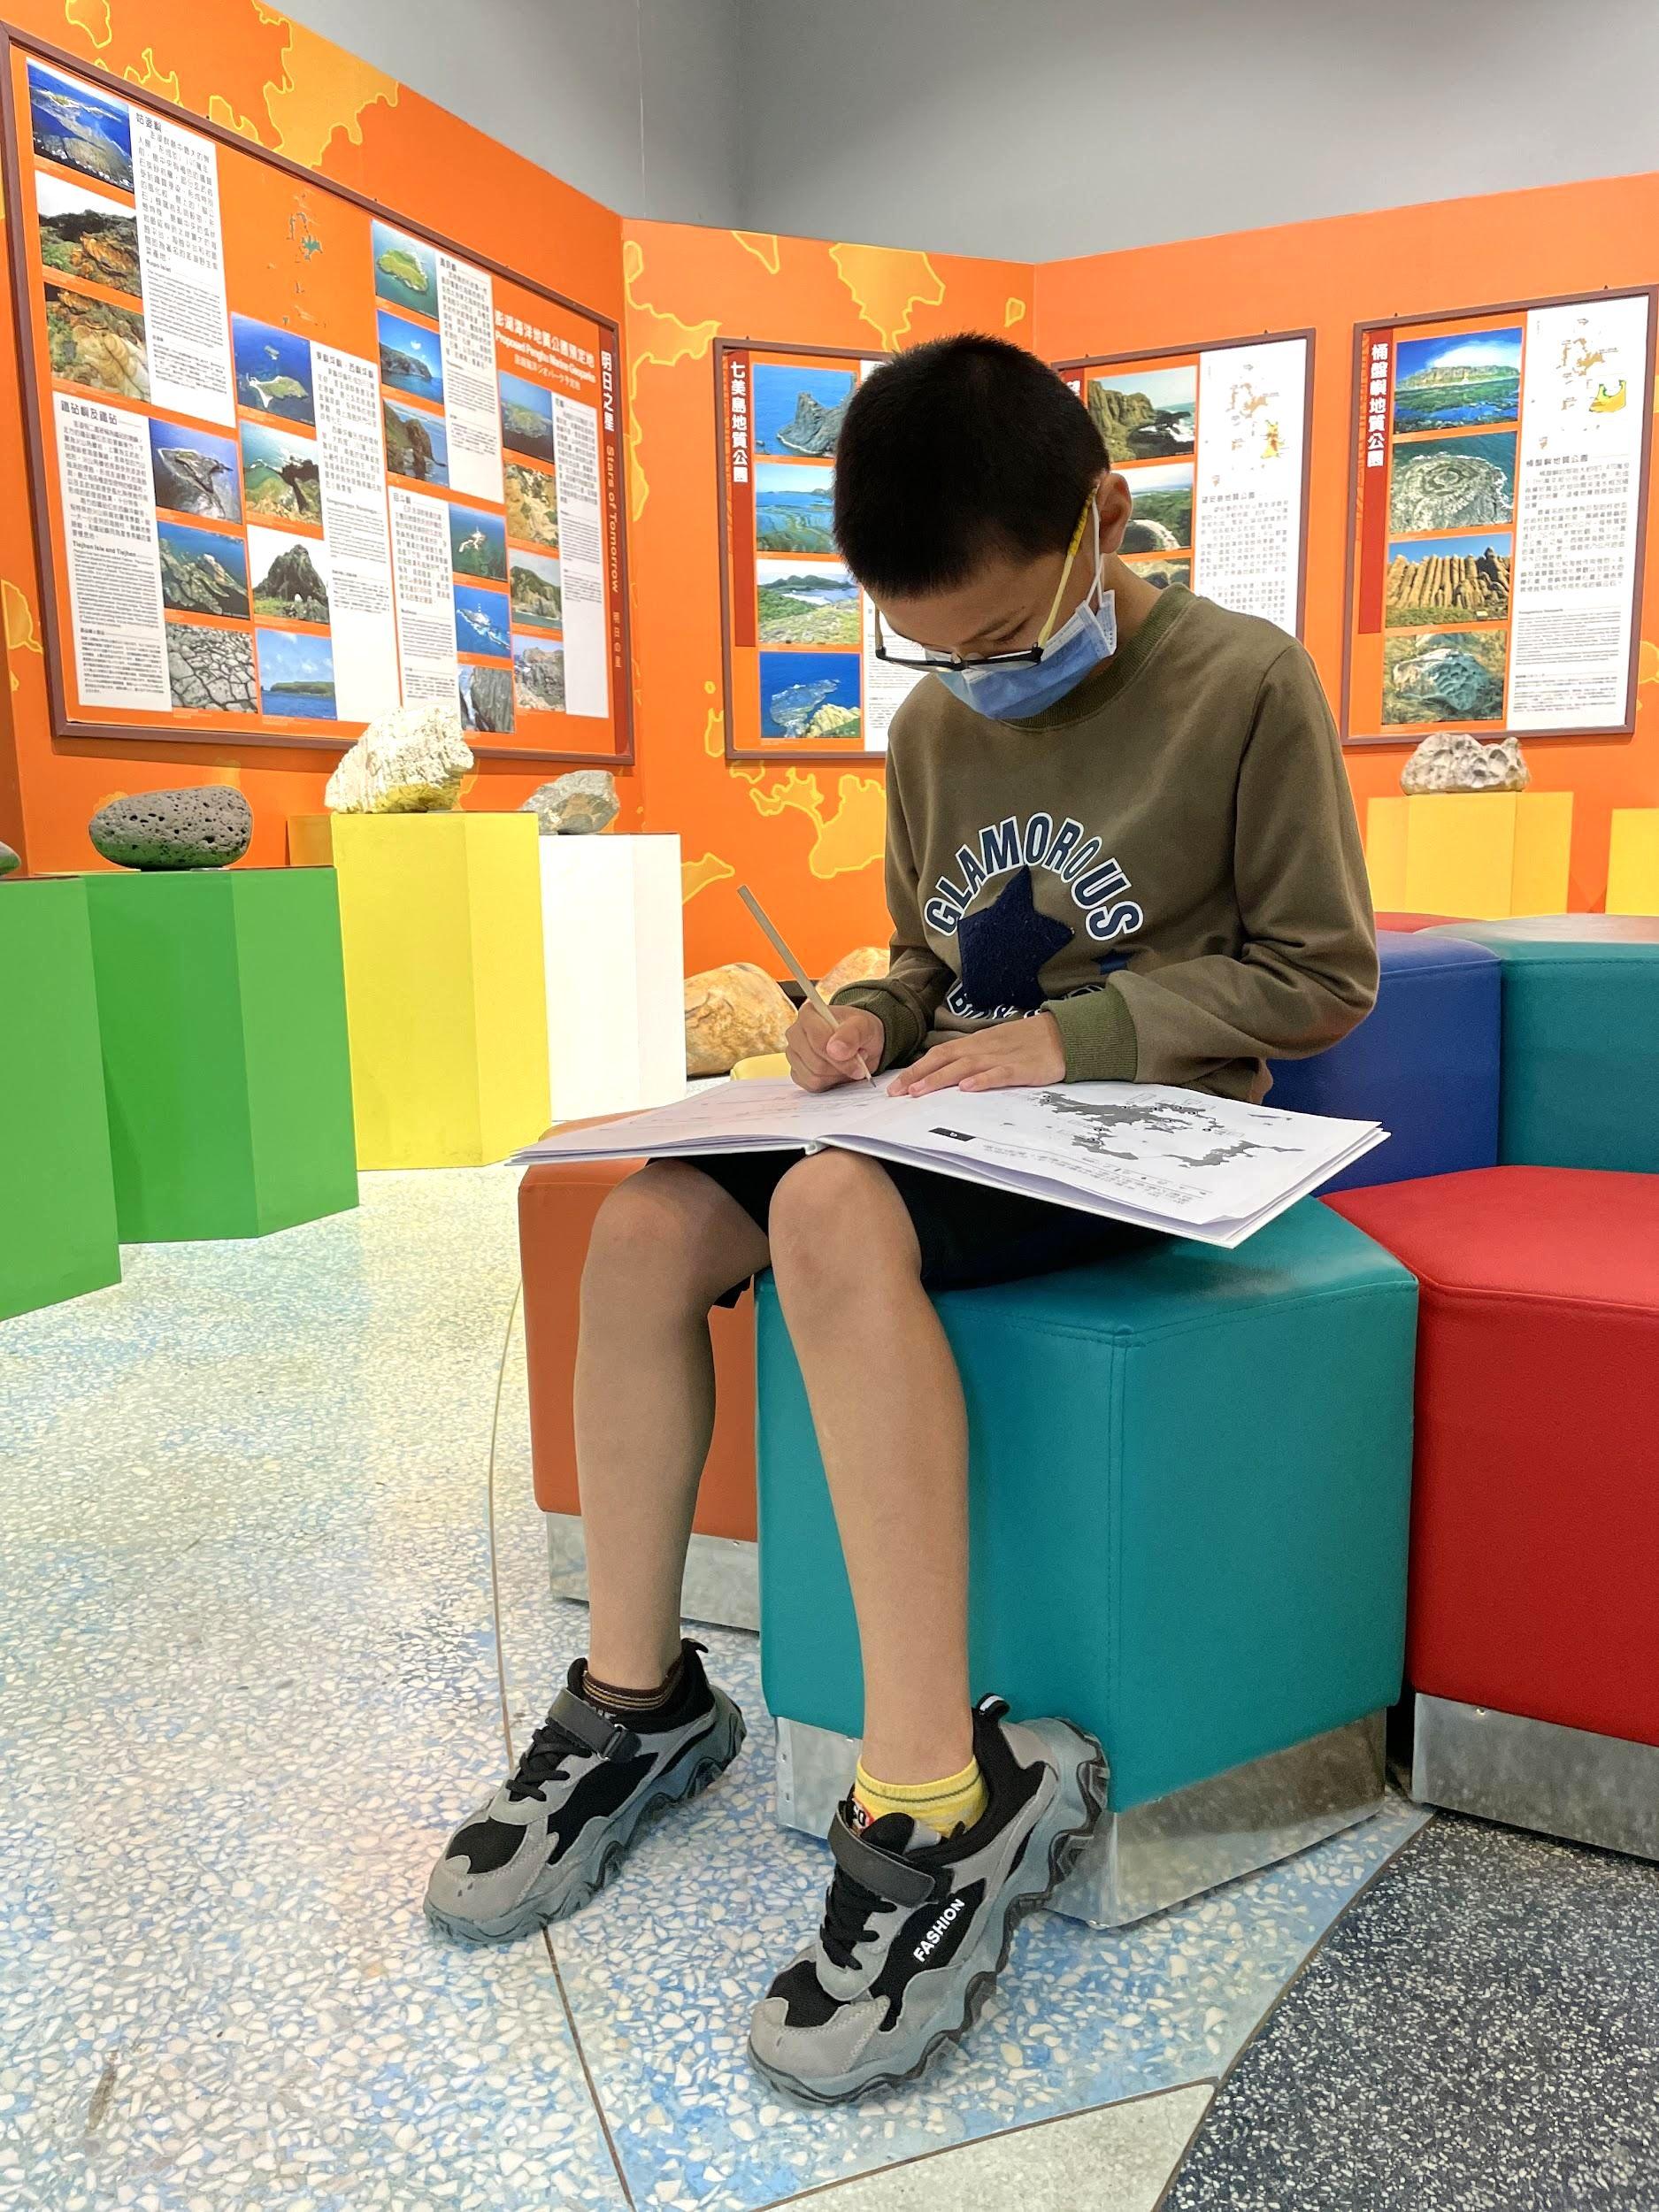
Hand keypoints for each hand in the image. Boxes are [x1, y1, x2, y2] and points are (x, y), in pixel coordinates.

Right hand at [785, 1005, 884, 1091]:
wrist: (861, 1043)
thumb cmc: (860, 1030)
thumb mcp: (865, 1026)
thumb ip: (852, 1034)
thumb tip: (835, 1050)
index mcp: (808, 1014)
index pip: (819, 1041)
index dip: (842, 1057)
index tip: (860, 1059)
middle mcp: (795, 1033)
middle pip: (816, 1063)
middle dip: (841, 1067)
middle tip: (858, 1060)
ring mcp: (793, 1054)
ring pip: (813, 1076)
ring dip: (837, 1075)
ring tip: (848, 1062)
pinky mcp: (796, 1072)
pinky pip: (811, 1085)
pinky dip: (829, 1082)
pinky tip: (837, 1071)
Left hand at [889, 1012, 1064, 1097]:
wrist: (1064, 1034)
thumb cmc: (1027, 1042)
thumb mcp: (995, 1046)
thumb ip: (972, 1058)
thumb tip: (946, 1075)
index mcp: (976, 1042)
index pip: (939, 1053)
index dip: (916, 1068)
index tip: (896, 1085)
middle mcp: (984, 1047)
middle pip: (945, 1059)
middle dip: (919, 1075)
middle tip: (897, 1092)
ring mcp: (1002, 1057)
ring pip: (965, 1066)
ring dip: (940, 1079)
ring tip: (920, 1091)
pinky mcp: (1022, 1068)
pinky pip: (999, 1074)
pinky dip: (982, 1080)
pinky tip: (966, 1088)